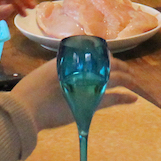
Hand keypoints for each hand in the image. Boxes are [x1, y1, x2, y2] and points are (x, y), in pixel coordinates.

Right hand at [9, 57, 138, 129]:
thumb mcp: (45, 73)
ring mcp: (86, 84)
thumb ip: (58, 70)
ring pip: (114, 78)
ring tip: (133, 82)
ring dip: (126, 80)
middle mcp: (80, 68)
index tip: (111, 60)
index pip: (95, 52)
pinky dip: (124, 97)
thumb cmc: (31, 92)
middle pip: (108, 64)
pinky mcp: (90, 102)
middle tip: (128, 72)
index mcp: (69, 59)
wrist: (27, 108)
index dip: (107, 56)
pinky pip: (113, 97)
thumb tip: (65, 72)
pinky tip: (132, 98)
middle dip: (120, 67)